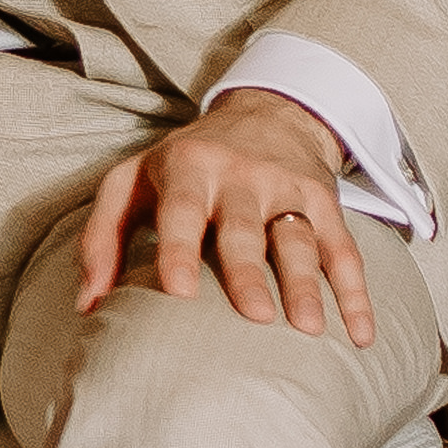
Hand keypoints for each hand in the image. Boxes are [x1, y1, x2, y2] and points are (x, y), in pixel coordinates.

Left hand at [76, 90, 375, 347]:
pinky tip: (360, 334)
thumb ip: (101, 239)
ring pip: (298, 239)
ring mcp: (286, 190)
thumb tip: (87, 307)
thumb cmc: (183, 164)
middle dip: (249, 272)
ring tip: (309, 329)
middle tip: (256, 318)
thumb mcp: (132, 182)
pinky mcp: (324, 203)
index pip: (181, 210)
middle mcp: (239, 177)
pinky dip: (356, 292)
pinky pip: (344, 249)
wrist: (266, 113)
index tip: (180, 292)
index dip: (180, 248)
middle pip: (244, 229)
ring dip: (307, 284)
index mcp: (187, 169)